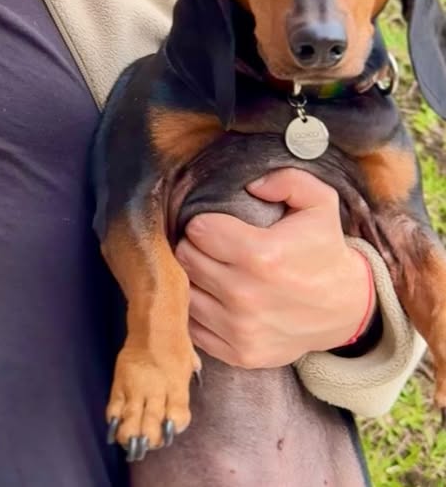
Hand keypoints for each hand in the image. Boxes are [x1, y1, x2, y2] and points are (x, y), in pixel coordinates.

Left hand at [174, 168, 373, 367]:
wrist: (348, 309)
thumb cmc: (325, 250)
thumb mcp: (319, 203)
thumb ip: (286, 179)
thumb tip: (252, 185)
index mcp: (261, 255)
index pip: (198, 231)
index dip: (205, 223)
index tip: (218, 226)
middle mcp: (246, 296)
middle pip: (187, 259)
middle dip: (196, 247)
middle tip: (214, 247)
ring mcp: (241, 330)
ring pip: (185, 292)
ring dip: (195, 279)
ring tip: (214, 270)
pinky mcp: (239, 354)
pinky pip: (194, 327)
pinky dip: (200, 311)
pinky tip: (217, 298)